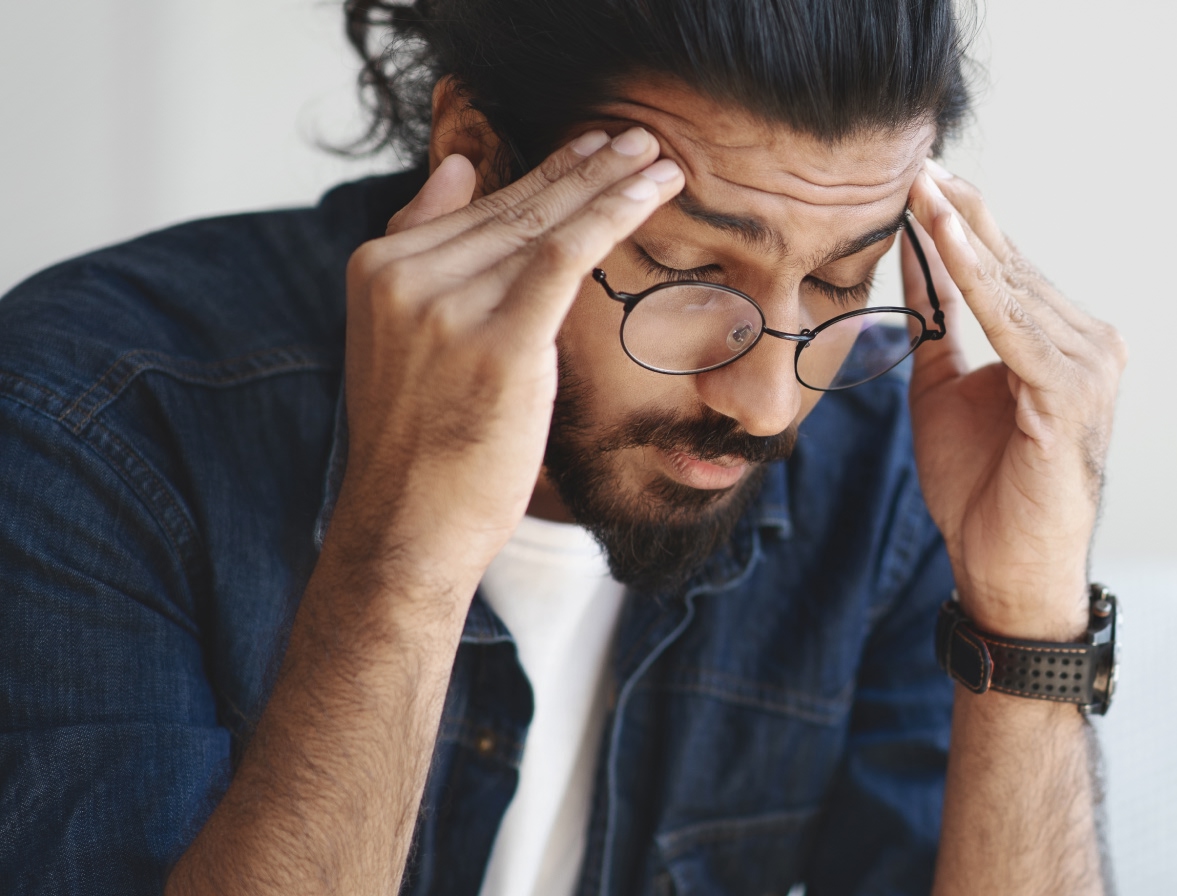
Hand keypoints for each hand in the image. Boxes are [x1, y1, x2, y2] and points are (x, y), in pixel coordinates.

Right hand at [334, 128, 683, 594]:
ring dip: (611, 184)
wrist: (408, 527)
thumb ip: (425, 250)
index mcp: (379, 268)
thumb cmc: (423, 445)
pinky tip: (652, 191)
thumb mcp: (403, 337)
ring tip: (658, 158)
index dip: (545, 172)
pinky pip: (566, 255)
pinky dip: (613, 215)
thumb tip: (459, 167)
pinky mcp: (498, 341)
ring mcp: (447, 306)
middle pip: (516, 208)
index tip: (595, 147)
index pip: (480, 207)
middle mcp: (406, 277)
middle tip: (637, 137)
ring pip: (545, 223)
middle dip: (585, 168)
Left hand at [902, 162, 1126, 639]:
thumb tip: (913, 256)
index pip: (1008, 269)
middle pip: (1013, 265)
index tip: (919, 177)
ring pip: (1012, 286)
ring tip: (921, 187)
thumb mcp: (943, 389)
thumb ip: (936, 323)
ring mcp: (1088, 367)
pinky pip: (1011, 322)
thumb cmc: (982, 492)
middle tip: (917, 161)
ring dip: (962, 234)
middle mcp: (1090, 345)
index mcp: (1064, 344)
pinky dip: (974, 278)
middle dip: (961, 213)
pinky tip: (941, 238)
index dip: (963, 223)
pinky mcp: (1069, 391)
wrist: (1006, 571)